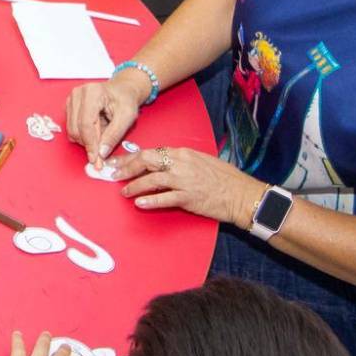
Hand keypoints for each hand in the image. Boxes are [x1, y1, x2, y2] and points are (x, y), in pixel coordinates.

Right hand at [65, 72, 147, 160]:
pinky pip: (72, 128)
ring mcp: (71, 100)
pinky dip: (84, 135)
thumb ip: (114, 135)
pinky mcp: (69, 107)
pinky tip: (96, 130)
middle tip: (103, 152)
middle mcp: (77, 94)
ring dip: (87, 139)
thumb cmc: (126, 100)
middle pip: (76, 129)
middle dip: (89, 144)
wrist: (122, 91)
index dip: (90, 144)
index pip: (85, 124)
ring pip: (72, 131)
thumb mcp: (127, 118)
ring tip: (103, 133)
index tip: (96, 160)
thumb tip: (101, 153)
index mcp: (92, 92)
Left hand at [113, 145, 265, 225]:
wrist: (241, 194)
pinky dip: (150, 200)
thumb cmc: (224, 178)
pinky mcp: (189, 197)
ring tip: (124, 192)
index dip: (130, 158)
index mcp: (183, 153)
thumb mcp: (200, 161)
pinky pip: (164, 198)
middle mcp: (181, 164)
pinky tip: (139, 203)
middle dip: (126, 168)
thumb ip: (180, 161)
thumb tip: (160, 164)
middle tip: (114, 175)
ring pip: (151, 180)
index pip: (150, 152)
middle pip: (146, 161)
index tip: (117, 163)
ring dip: (134, 186)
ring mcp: (184, 180)